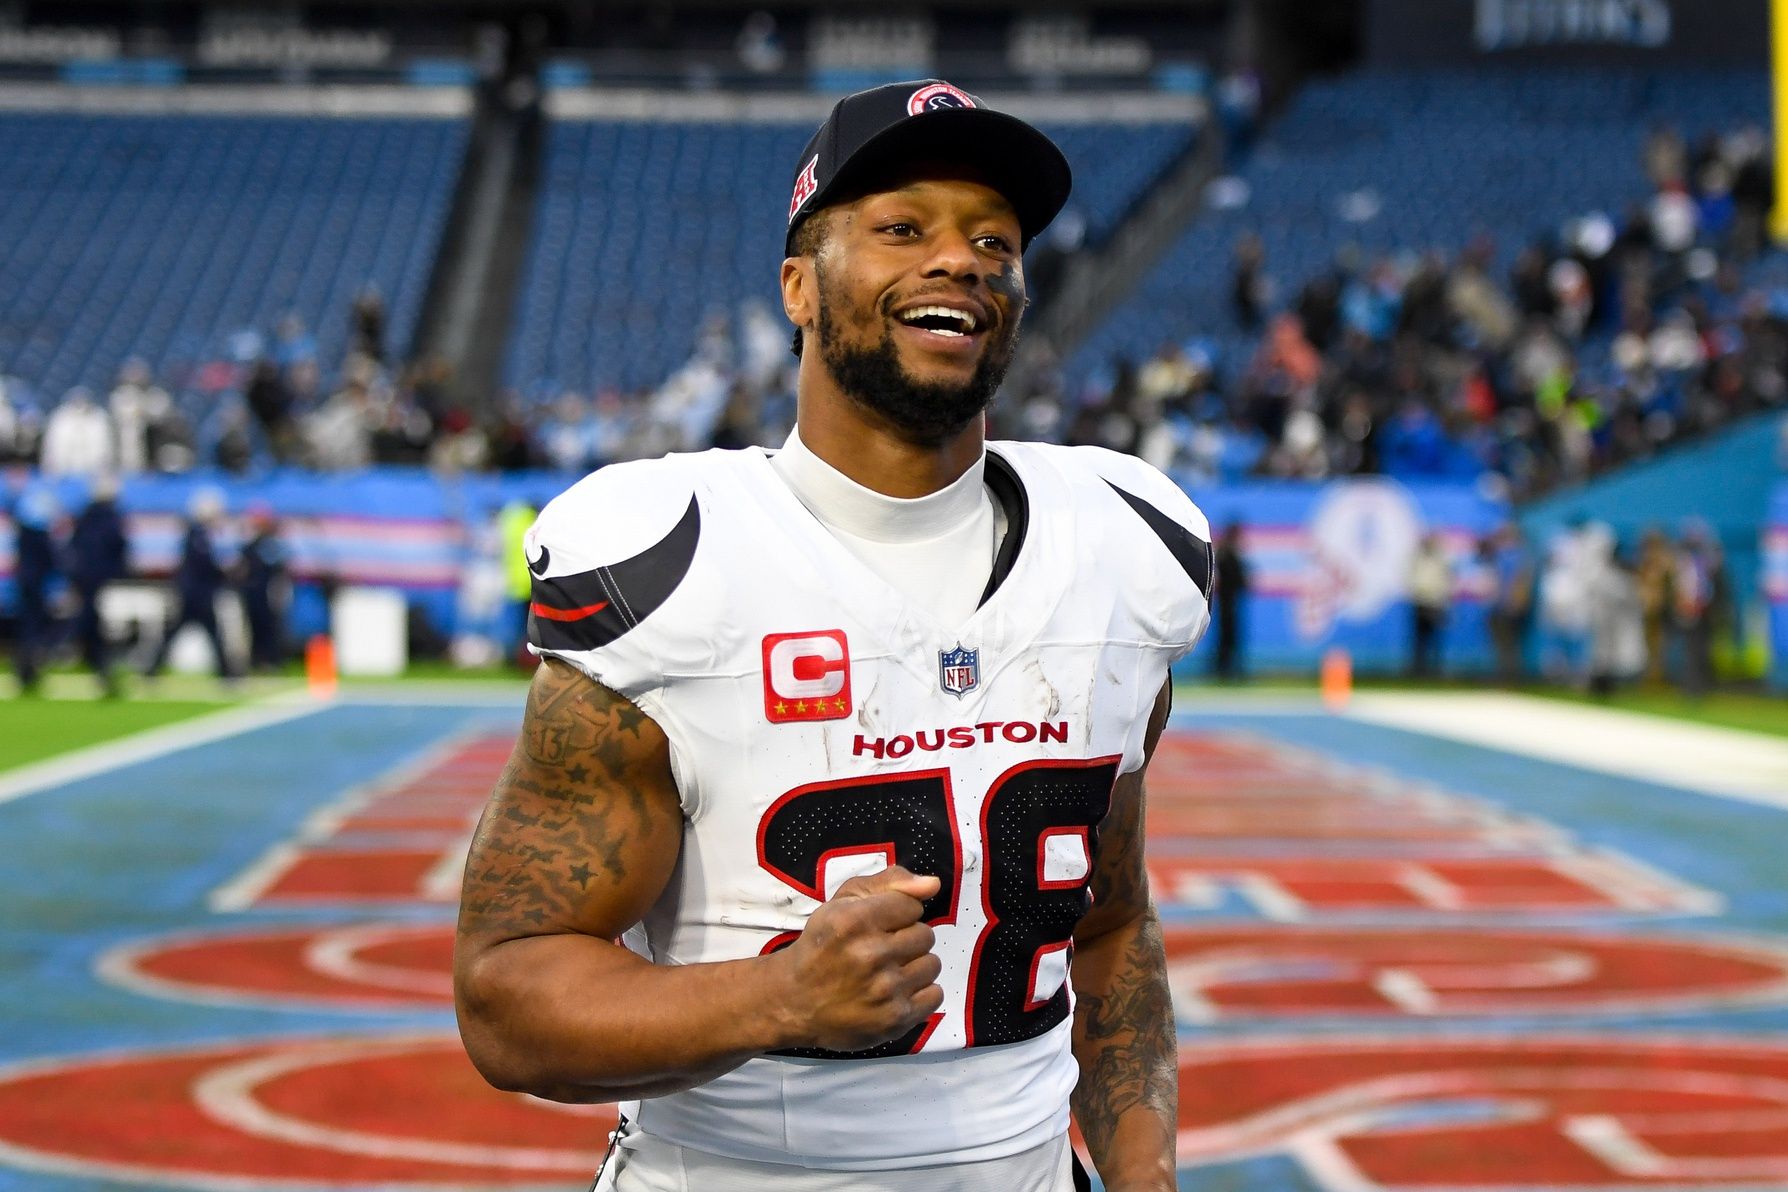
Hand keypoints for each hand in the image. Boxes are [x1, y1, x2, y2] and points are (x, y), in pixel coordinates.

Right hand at [771, 865, 943, 1051]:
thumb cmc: (823, 945)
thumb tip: (933, 884)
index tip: (879, 926)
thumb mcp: (844, 902)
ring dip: (914, 966)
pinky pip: (935, 995)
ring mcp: (884, 990)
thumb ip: (890, 882)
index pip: (912, 906)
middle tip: (881, 951)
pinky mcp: (895, 1019)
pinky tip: (896, 992)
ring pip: (932, 964)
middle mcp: (870, 955)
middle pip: (925, 935)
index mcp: (855, 920)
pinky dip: (920, 993)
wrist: (795, 1001)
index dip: (898, 914)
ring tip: (888, 972)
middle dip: (906, 940)